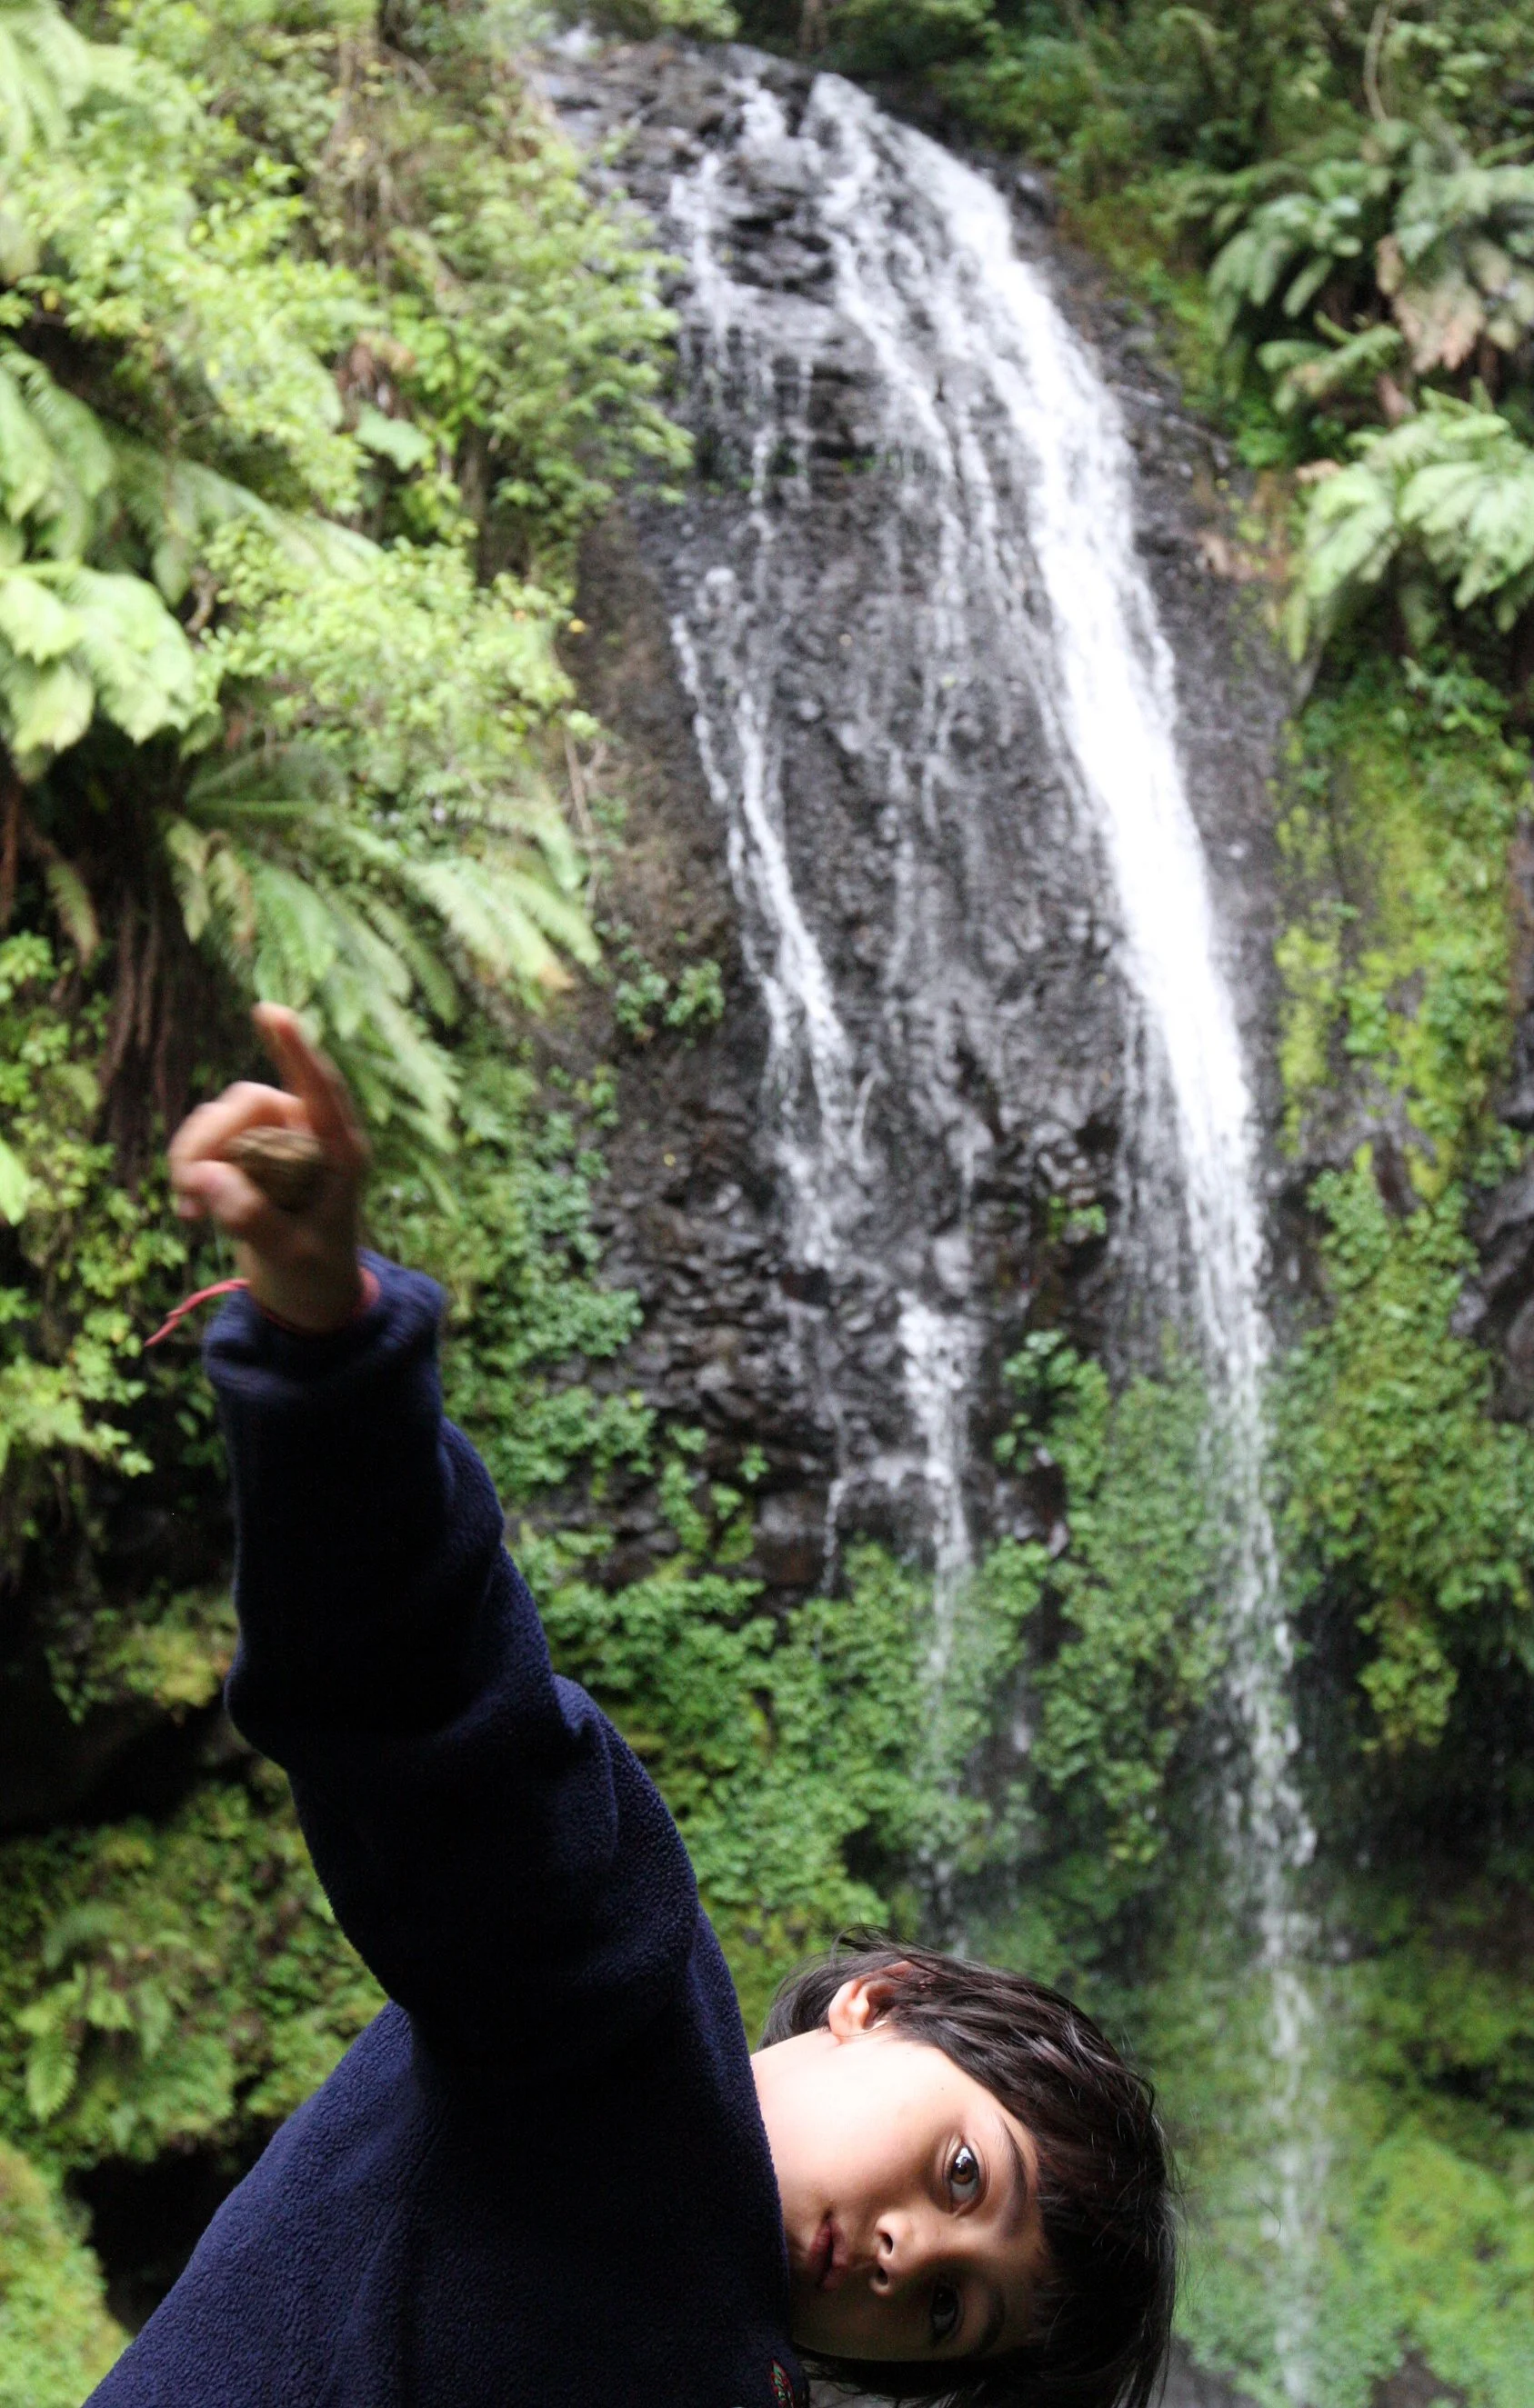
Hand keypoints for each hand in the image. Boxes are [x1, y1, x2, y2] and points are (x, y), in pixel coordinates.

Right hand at [169, 1005, 370, 1333]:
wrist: (307, 1297)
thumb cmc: (315, 1274)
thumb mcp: (289, 1255)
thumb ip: (253, 1219)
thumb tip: (207, 1179)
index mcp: (339, 1151)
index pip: (321, 1090)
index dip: (296, 1051)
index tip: (270, 1011)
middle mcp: (307, 1135)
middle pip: (249, 1103)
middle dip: (210, 1138)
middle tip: (187, 1187)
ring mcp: (274, 1141)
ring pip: (221, 1118)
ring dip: (194, 1154)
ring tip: (190, 1211)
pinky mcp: (245, 1155)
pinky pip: (207, 1141)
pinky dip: (190, 1169)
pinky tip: (191, 1211)